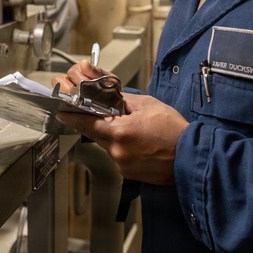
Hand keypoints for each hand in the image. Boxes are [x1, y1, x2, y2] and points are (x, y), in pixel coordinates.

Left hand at [53, 61, 188, 184]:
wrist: (191, 157)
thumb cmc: (174, 130)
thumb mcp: (146, 104)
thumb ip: (117, 95)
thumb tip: (97, 80)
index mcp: (119, 132)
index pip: (85, 122)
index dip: (72, 115)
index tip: (61, 110)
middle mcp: (117, 152)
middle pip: (95, 133)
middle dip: (96, 122)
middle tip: (103, 113)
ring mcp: (122, 165)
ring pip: (106, 145)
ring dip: (112, 134)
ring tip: (133, 128)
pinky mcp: (128, 173)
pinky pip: (117, 156)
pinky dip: (122, 146)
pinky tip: (137, 141)